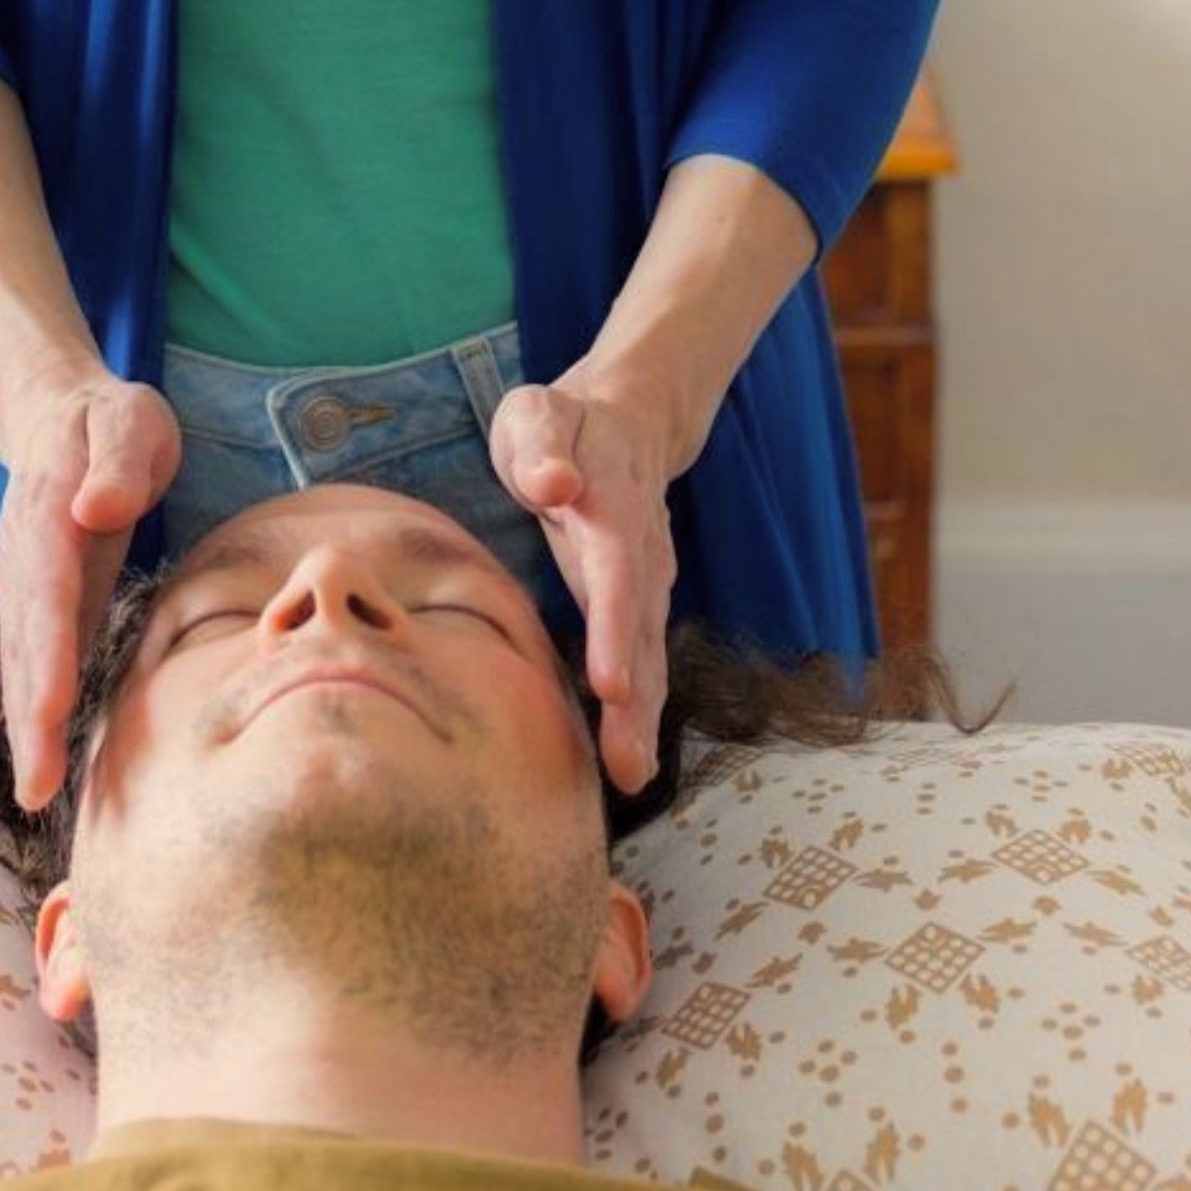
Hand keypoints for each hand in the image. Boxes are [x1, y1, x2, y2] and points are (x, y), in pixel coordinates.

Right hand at [0, 370, 184, 812]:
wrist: (55, 414)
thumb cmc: (107, 419)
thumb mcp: (128, 420)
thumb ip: (116, 462)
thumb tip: (97, 510)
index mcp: (47, 514)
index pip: (47, 590)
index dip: (48, 652)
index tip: (52, 706)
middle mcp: (22, 557)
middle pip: (25, 645)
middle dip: (30, 718)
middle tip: (37, 788)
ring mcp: (21, 583)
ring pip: (22, 664)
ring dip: (27, 729)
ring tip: (37, 793)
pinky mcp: (35, 603)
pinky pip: (34, 664)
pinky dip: (36, 714)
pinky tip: (46, 762)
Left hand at [485, 372, 675, 794]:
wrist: (625, 420)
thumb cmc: (564, 423)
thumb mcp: (541, 414)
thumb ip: (545, 446)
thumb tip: (553, 482)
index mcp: (613, 509)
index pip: (615, 573)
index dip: (616, 629)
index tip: (613, 682)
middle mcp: (639, 554)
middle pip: (642, 633)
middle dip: (636, 701)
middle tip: (628, 764)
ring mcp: (645, 581)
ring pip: (648, 655)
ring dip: (642, 717)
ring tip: (631, 775)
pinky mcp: (637, 602)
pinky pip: (642, 659)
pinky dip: (638, 708)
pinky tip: (628, 757)